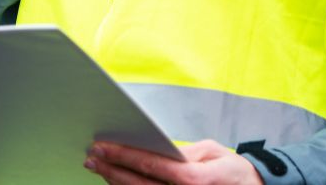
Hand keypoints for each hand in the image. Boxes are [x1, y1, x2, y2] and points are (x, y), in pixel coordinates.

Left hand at [85, 139, 263, 184]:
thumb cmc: (234, 172)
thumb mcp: (213, 151)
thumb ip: (184, 152)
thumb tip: (156, 149)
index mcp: (194, 179)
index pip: (149, 165)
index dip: (122, 154)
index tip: (101, 145)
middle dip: (110, 169)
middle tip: (91, 156)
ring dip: (115, 182)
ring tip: (99, 167)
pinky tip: (117, 181)